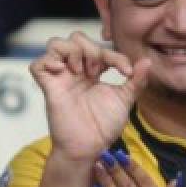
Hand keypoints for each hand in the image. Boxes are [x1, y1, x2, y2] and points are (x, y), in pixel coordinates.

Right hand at [31, 33, 149, 161]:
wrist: (89, 147)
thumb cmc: (104, 127)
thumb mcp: (125, 100)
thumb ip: (136, 81)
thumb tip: (148, 61)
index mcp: (93, 73)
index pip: (100, 49)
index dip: (114, 55)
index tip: (126, 71)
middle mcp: (75, 72)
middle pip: (75, 39)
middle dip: (90, 48)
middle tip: (96, 71)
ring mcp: (61, 79)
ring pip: (55, 45)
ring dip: (71, 51)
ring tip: (80, 71)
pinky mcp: (49, 88)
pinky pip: (37, 65)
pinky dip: (47, 61)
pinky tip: (61, 71)